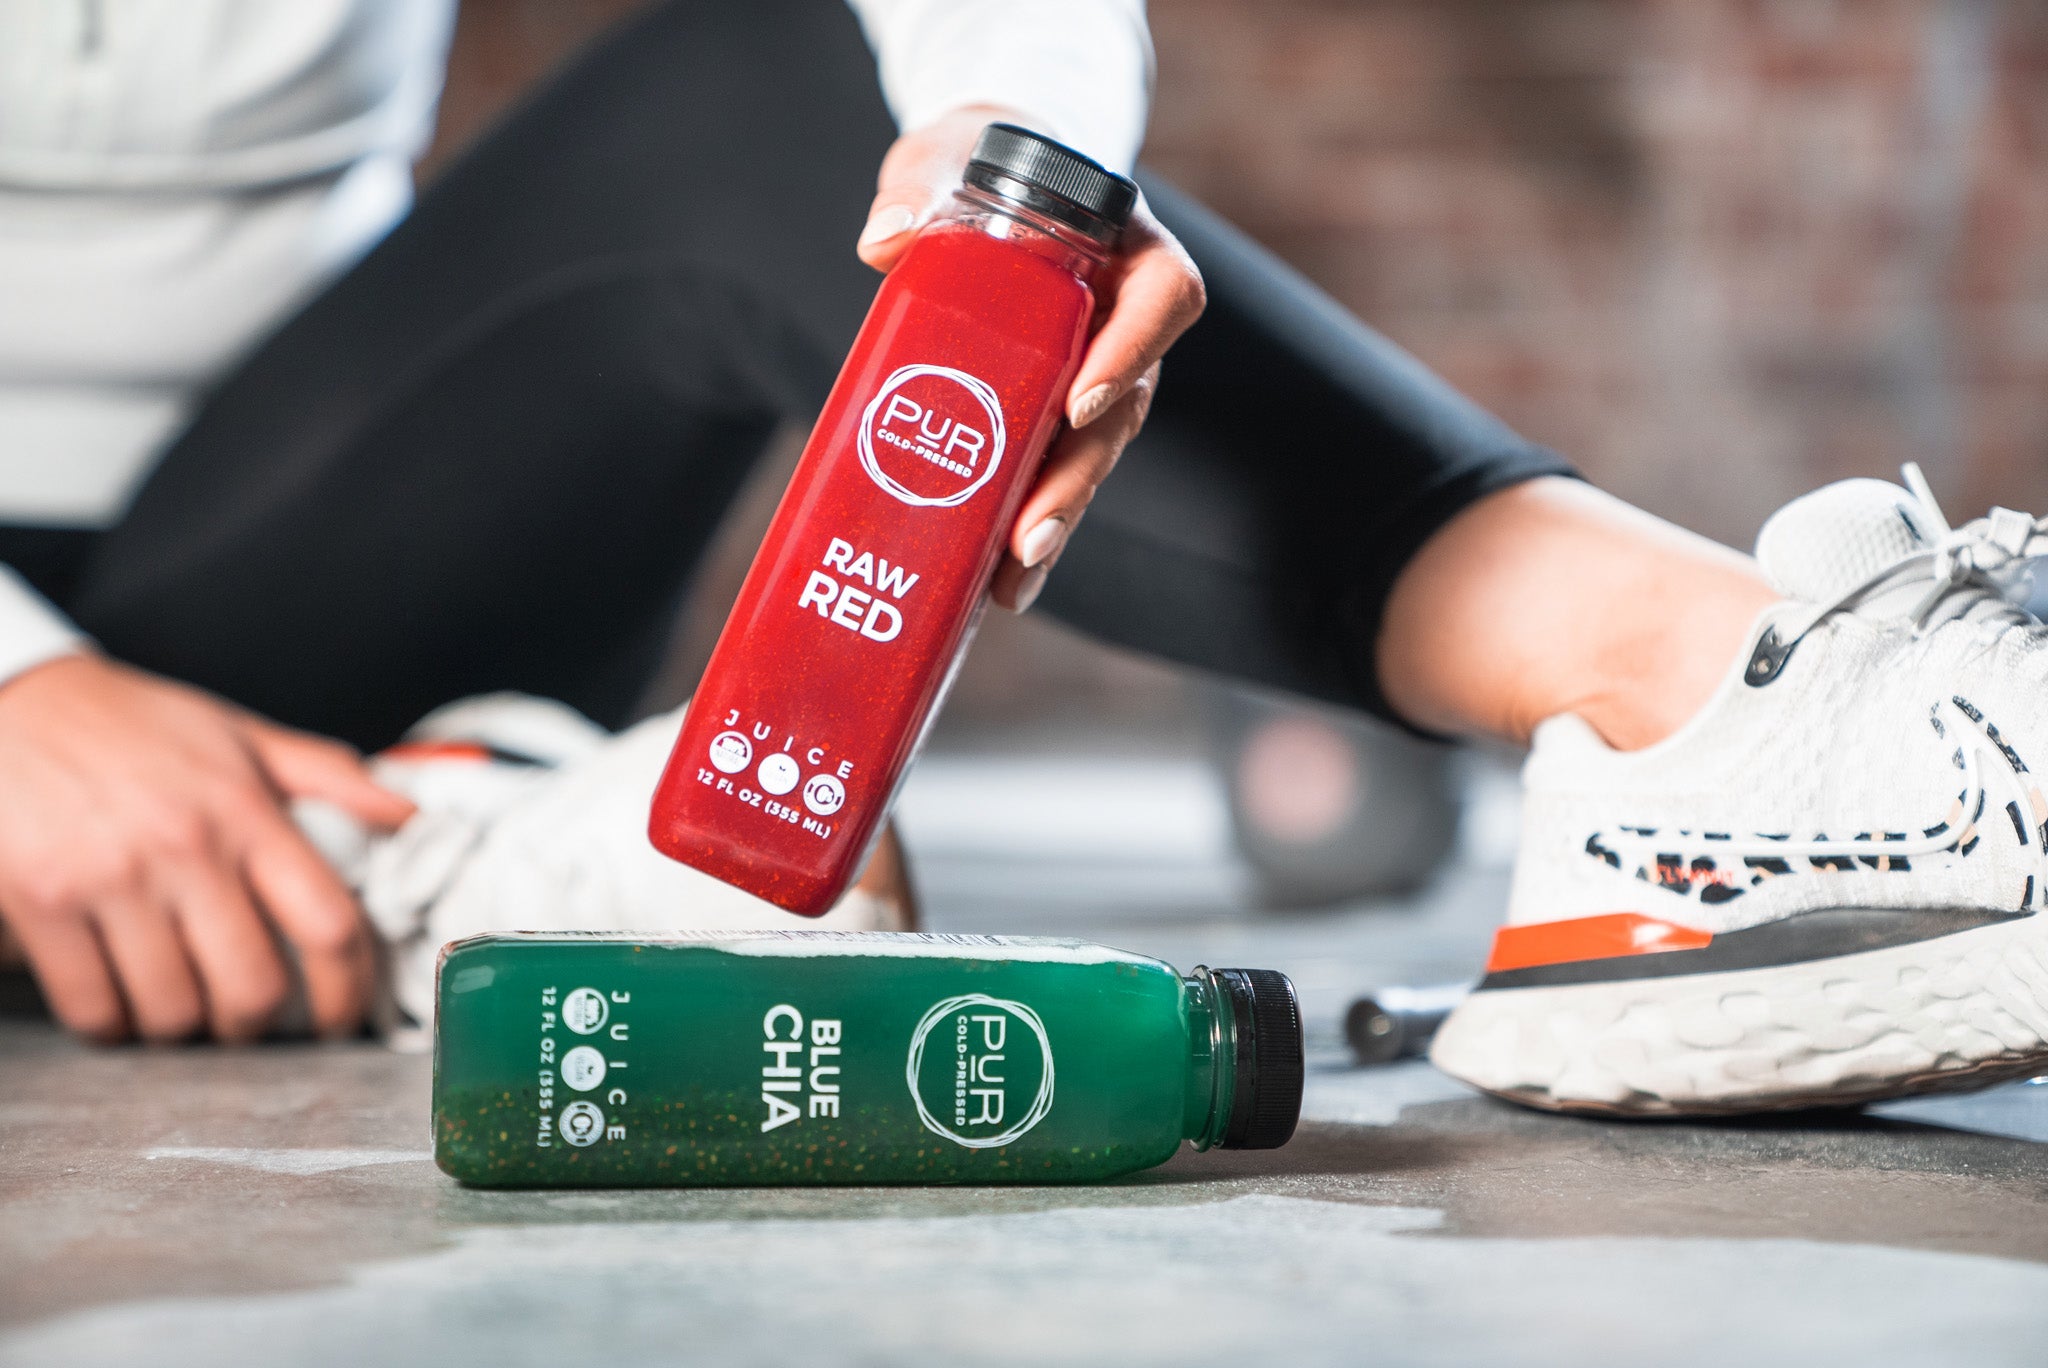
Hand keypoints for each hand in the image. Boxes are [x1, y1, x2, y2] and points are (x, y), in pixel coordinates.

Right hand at [0, 654, 414, 1043]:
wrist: (12, 699)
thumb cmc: (135, 723)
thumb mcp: (240, 736)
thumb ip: (330, 778)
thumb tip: (411, 818)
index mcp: (247, 810)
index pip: (328, 923)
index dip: (349, 989)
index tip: (342, 1016)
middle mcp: (186, 847)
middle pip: (254, 987)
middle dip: (258, 1024)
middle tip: (249, 1019)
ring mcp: (110, 878)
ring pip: (172, 1010)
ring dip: (182, 1027)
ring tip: (181, 1002)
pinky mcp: (40, 903)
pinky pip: (92, 1008)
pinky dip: (113, 1024)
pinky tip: (121, 1000)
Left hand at [856, 106, 1206, 611]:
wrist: (975, 180)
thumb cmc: (972, 165)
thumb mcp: (942, 161)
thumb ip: (918, 188)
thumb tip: (887, 240)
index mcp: (1127, 249)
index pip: (1164, 300)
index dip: (1132, 355)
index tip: (1081, 398)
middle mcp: (1124, 321)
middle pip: (1124, 409)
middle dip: (1078, 477)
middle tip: (1032, 533)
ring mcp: (1093, 372)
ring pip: (1091, 455)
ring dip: (1056, 516)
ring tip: (1012, 574)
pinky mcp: (1052, 411)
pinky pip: (1050, 472)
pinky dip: (1024, 523)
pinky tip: (994, 583)